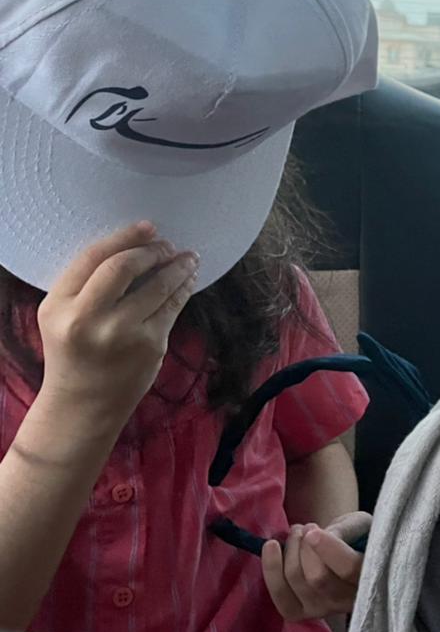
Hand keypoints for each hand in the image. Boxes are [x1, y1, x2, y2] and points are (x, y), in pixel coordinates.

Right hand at [36, 222, 199, 425]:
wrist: (83, 403)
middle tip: (167, 245)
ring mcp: (121, 333)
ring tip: (187, 258)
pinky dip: (183, 288)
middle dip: (152, 250)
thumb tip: (134, 246)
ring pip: (157, 285)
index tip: (147, 228)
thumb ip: (86, 285)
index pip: (92, 258)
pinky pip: (172, 306)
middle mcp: (87, 318)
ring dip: (177, 266)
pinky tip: (188, 279)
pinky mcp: (150, 345)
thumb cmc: (75, 352)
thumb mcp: (62, 316)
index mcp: (59, 305)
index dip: (124, 237)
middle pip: (124, 267)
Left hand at [263, 511, 370, 620]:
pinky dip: (271, 569)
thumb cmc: (359, 538)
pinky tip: (271, 546)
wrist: (348, 556)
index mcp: (371, 576)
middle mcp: (348, 600)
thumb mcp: (361, 525)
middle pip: (317, 577)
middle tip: (308, 527)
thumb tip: (315, 537)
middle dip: (305, 545)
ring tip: (296, 532)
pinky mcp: (302, 613)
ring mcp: (324, 610)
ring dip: (290, 549)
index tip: (313, 531)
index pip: (349, 569)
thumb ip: (345, 529)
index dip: (328, 549)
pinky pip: (280, 596)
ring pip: (297, 581)